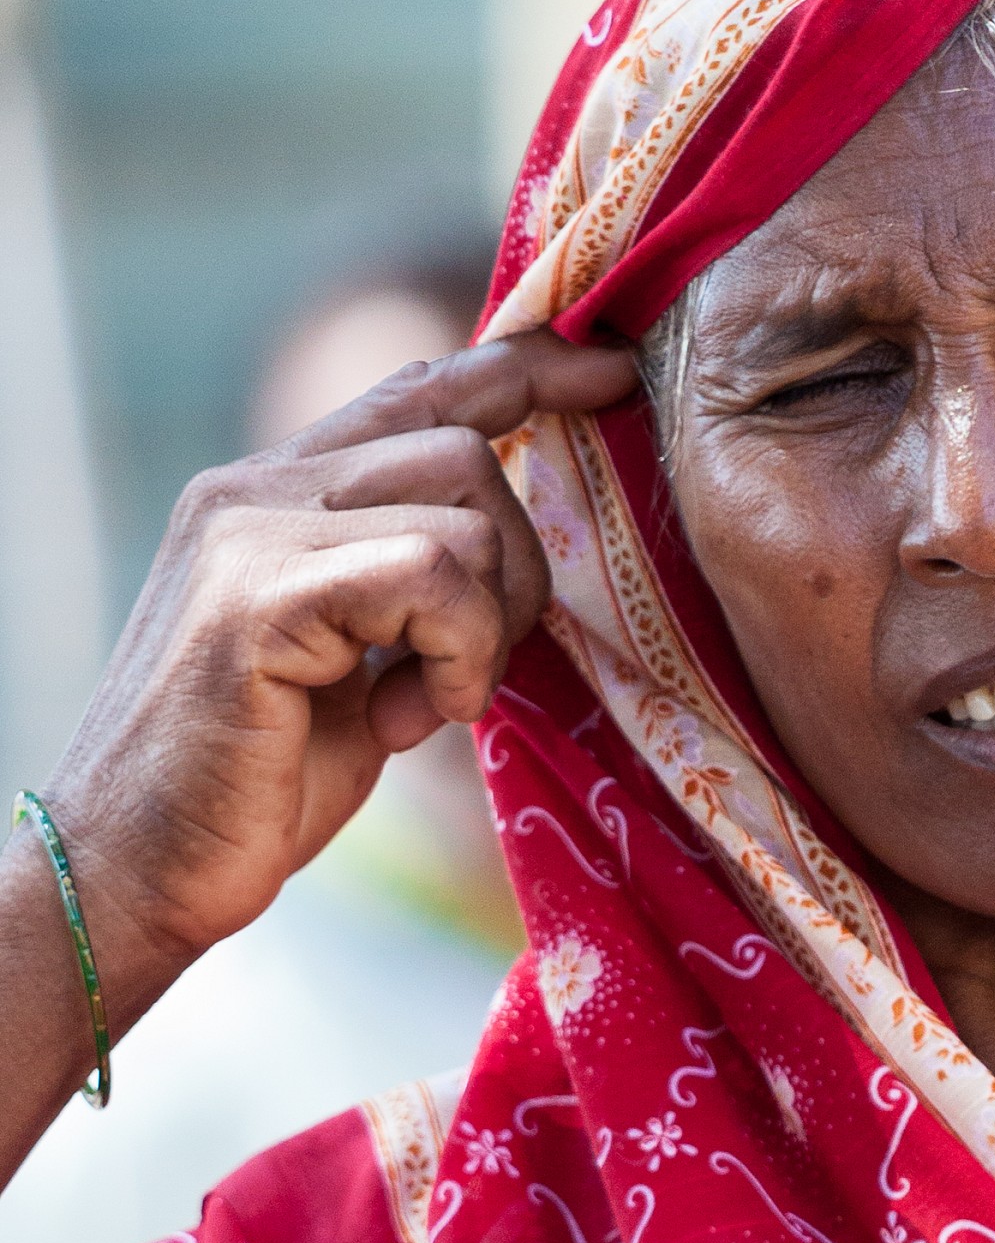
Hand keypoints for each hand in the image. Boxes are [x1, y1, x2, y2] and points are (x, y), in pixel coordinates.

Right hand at [38, 330, 634, 1013]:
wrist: (136, 872)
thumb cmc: (252, 784)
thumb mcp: (351, 662)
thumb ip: (405, 587)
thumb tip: (507, 547)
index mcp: (275, 492)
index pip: (419, 386)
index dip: (528, 370)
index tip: (611, 375)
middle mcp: (255, 487)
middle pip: (465, 449)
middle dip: (516, 571)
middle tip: (469, 673)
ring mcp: (250, 532)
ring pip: (465, 510)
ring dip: (485, 628)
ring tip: (425, 705)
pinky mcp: (260, 597)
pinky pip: (433, 575)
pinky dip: (458, 655)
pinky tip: (408, 721)